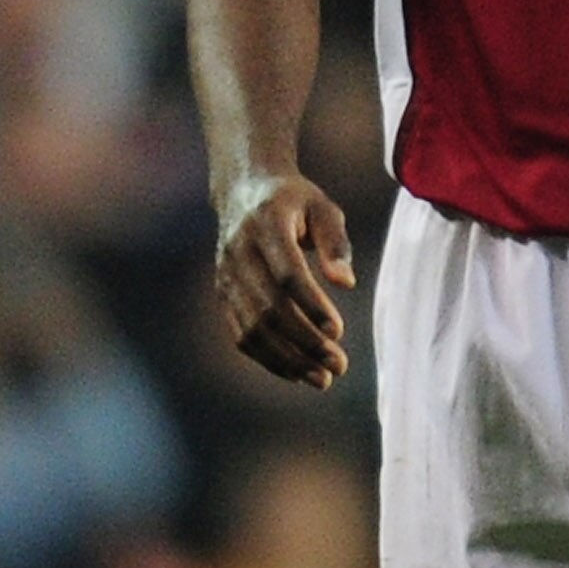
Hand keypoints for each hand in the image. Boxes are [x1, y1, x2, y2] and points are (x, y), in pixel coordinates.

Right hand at [213, 172, 354, 388]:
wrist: (243, 189)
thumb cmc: (294, 200)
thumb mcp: (322, 208)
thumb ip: (336, 242)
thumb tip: (346, 283)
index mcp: (266, 225)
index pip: (287, 274)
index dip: (311, 305)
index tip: (338, 332)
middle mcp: (239, 252)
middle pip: (269, 308)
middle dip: (305, 342)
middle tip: (338, 365)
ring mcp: (226, 275)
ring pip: (252, 328)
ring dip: (287, 359)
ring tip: (322, 379)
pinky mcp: (222, 293)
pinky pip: (240, 334)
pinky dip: (268, 358)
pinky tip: (297, 372)